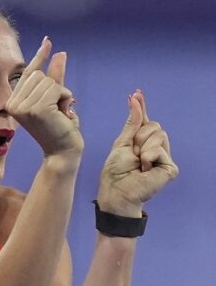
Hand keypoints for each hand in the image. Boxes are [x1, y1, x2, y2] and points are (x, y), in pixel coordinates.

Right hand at [6, 37, 82, 158]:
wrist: (62, 150)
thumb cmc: (59, 127)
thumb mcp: (55, 98)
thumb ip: (56, 76)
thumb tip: (60, 52)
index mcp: (13, 102)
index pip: (27, 73)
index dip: (40, 57)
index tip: (48, 41)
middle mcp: (13, 104)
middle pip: (39, 75)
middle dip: (55, 88)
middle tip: (56, 110)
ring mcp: (23, 107)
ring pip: (49, 82)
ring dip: (61, 95)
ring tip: (59, 113)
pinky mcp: (36, 109)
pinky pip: (57, 89)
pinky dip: (65, 99)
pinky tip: (62, 114)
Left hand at [97, 90, 178, 214]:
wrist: (117, 193)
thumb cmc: (116, 173)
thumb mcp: (122, 143)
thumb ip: (132, 122)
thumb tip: (135, 97)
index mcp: (141, 142)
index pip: (144, 121)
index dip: (141, 107)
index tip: (137, 93)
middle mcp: (155, 147)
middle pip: (154, 125)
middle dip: (139, 137)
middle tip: (132, 155)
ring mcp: (164, 157)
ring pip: (158, 134)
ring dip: (143, 148)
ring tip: (138, 163)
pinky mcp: (170, 167)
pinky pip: (159, 149)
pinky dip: (148, 157)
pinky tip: (145, 169)